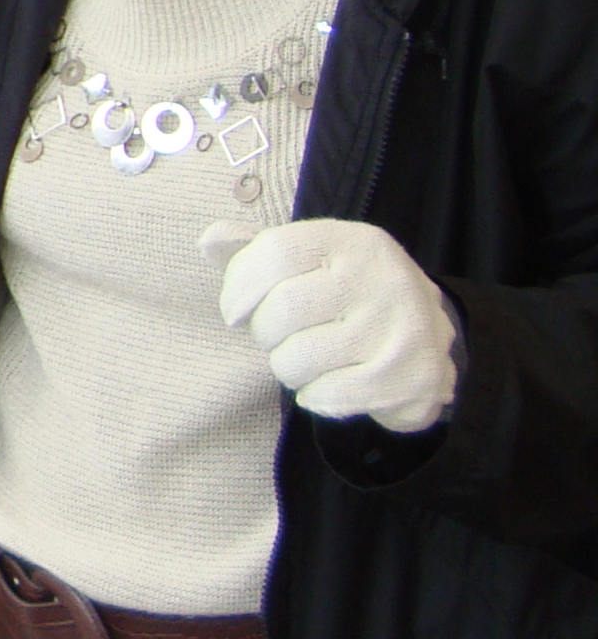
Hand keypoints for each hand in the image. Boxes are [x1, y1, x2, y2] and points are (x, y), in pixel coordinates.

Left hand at [205, 218, 458, 433]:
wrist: (427, 342)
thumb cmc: (347, 296)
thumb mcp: (309, 261)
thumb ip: (257, 250)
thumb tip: (210, 242)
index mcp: (352, 241)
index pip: (275, 252)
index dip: (240, 285)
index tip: (235, 309)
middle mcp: (382, 278)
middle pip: (283, 309)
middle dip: (264, 332)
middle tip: (277, 338)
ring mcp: (401, 328)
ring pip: (300, 358)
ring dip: (287, 367)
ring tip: (304, 360)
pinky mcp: (411, 376)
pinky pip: (328, 394)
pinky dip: (313, 396)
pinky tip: (325, 385)